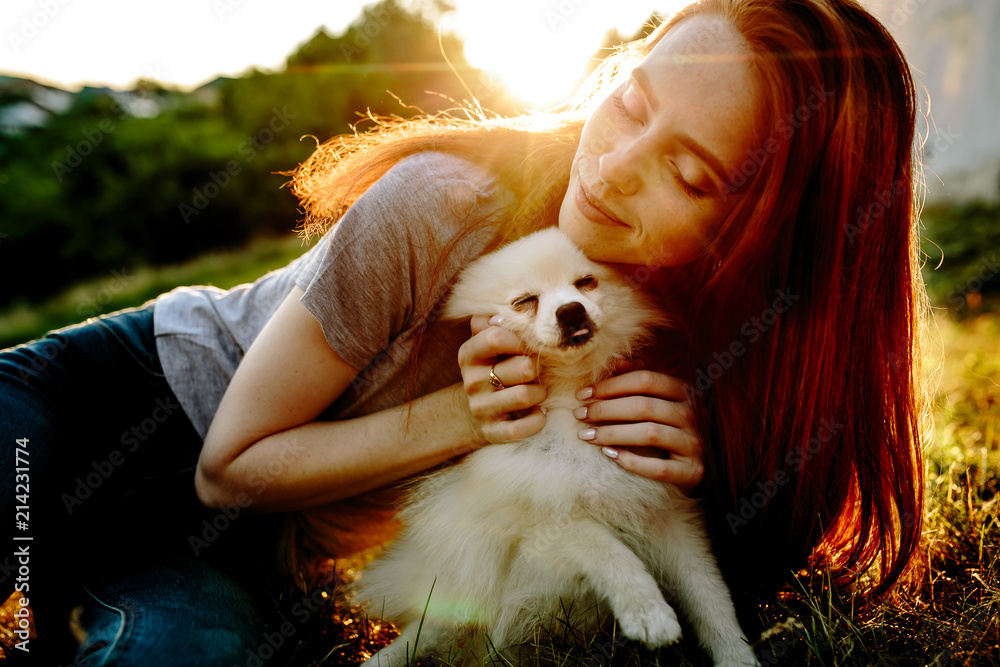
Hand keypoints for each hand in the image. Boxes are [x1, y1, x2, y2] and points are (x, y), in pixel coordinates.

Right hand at [456, 315, 545, 444]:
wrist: (474, 412)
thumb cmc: (492, 368)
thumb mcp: (486, 344)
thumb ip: (492, 323)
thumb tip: (503, 312)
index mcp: (469, 355)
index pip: (495, 337)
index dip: (520, 340)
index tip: (526, 346)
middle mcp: (472, 381)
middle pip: (521, 368)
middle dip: (536, 369)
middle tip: (535, 372)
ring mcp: (480, 408)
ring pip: (525, 395)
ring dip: (539, 392)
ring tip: (537, 391)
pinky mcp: (491, 432)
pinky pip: (522, 428)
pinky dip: (537, 420)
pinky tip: (538, 413)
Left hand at [574, 368, 704, 495]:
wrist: (693, 466)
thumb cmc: (668, 426)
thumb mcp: (658, 399)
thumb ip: (638, 377)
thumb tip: (614, 359)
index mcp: (684, 391)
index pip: (645, 379)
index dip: (611, 385)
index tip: (583, 394)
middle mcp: (693, 415)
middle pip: (644, 406)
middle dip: (605, 409)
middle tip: (579, 415)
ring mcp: (694, 444)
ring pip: (650, 434)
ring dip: (612, 433)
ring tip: (586, 435)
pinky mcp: (692, 471)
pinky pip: (659, 468)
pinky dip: (631, 461)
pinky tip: (609, 455)